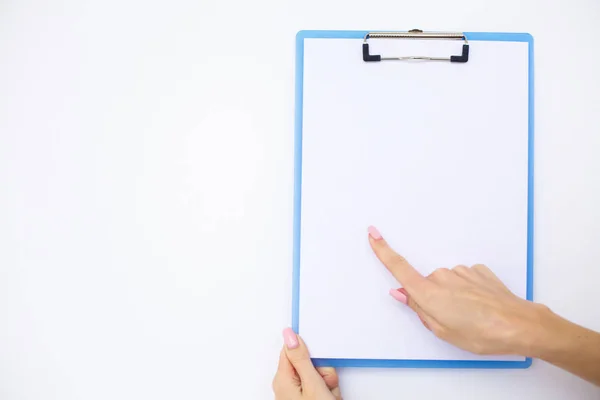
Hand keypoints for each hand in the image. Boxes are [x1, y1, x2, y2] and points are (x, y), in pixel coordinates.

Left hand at [272, 328, 341, 399]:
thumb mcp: (312, 384)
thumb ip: (302, 359)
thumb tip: (290, 335)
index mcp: (283, 378)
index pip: (294, 349)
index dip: (311, 353)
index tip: (321, 361)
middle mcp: (287, 384)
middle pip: (309, 363)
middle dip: (323, 373)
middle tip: (326, 386)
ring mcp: (296, 392)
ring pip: (318, 376)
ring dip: (328, 384)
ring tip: (328, 396)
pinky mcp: (306, 397)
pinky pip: (320, 386)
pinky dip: (327, 391)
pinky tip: (328, 398)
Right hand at [368, 226, 548, 355]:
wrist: (519, 325)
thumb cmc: (481, 334)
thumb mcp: (442, 331)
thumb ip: (418, 309)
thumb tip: (401, 293)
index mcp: (428, 293)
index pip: (398, 268)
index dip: (383, 250)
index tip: (373, 233)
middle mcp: (442, 277)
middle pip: (426, 285)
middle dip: (433, 300)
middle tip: (451, 321)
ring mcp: (462, 271)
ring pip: (446, 284)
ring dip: (453, 297)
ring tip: (472, 316)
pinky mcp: (478, 271)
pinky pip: (464, 280)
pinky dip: (468, 292)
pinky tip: (481, 306)